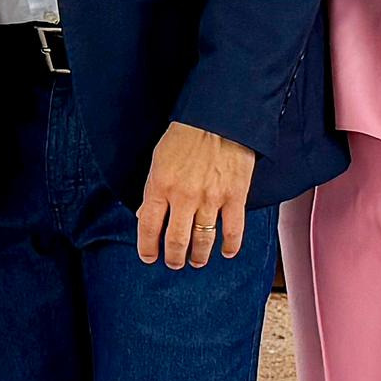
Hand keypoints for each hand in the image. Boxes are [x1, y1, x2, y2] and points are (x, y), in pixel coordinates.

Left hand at [137, 119, 255, 270]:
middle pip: (177, 241)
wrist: (219, 117)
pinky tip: (226, 252)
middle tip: (175, 263)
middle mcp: (184, 197)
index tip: (149, 258)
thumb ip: (152, 190)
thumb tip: (145, 216)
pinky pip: (233, 230)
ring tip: (197, 261)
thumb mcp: (158, 160)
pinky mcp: (235, 197)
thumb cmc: (186, 136)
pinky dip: (230, 246)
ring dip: (199, 256)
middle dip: (174, 258)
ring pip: (203, 240)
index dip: (147, 248)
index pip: (148, 227)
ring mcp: (211, 199)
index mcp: (160, 186)